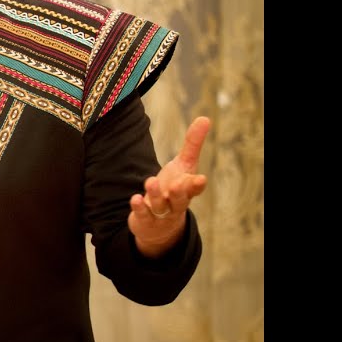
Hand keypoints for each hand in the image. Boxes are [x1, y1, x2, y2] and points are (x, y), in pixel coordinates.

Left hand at [128, 116, 210, 257]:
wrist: (161, 223)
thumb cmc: (175, 188)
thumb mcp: (183, 166)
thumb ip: (193, 144)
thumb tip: (205, 118)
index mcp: (187, 190)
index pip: (195, 188)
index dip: (197, 185)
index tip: (201, 179)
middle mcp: (176, 203)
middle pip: (180, 200)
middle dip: (179, 192)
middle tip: (177, 183)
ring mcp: (161, 213)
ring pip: (161, 206)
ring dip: (156, 195)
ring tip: (151, 181)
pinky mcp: (145, 220)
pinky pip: (143, 215)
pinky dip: (140, 207)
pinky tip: (135, 198)